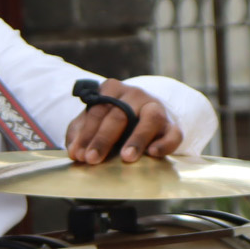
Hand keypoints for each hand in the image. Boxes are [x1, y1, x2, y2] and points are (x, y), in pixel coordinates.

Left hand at [64, 80, 181, 164]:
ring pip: (151, 119)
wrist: (141, 115)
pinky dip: (165, 143)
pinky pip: (174, 133)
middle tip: (92, 159)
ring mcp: (155, 108)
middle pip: (119, 115)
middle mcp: (135, 95)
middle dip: (103, 139)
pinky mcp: (171, 124)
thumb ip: (80, 132)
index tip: (78, 154)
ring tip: (127, 157)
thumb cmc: (111, 120)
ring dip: (138, 139)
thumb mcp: (92, 121)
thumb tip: (75, 152)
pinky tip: (153, 153)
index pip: (97, 111)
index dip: (86, 134)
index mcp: (112, 89)